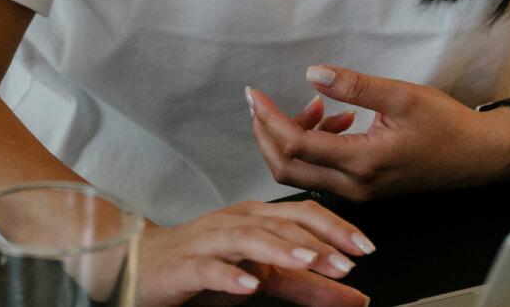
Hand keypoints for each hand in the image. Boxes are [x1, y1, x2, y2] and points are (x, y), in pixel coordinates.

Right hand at [137, 199, 373, 306]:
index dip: (337, 228)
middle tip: (350, 258)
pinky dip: (230, 275)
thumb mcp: (260, 275)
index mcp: (258, 217)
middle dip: (319, 237)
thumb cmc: (206, 266)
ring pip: (250, 237)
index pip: (304, 215)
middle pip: (282, 220)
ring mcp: (210, 240)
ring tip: (308, 261)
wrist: (141, 264)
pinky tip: (249, 286)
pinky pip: (209, 267)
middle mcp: (237, 221)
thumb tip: (355, 296)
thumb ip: (306, 284)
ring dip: (281, 248)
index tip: (368, 248)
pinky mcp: (185, 265)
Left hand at [248, 65, 492, 200]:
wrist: (476, 156)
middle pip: (288, 169)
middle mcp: (354, 185)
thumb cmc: (445, 124)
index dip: (268, 120)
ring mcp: (358, 191)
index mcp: (361, 162)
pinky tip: (336, 117)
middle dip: (267, 134)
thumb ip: (355, 86)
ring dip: (294, 138)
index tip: (254, 95)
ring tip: (315, 104)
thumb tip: (311, 73)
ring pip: (303, 173)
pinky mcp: (364, 188)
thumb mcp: (402, 96)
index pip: (296, 146)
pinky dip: (316, 144)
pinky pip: (323, 172)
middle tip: (261, 102)